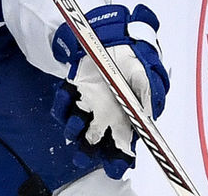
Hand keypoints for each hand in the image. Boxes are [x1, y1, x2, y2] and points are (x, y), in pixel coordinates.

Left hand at [50, 4, 169, 178]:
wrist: (116, 38)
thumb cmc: (134, 60)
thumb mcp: (145, 77)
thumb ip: (146, 97)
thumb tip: (147, 117)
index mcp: (124, 120)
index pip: (121, 150)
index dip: (117, 162)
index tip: (113, 168)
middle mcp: (104, 116)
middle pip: (93, 144)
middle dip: (86, 153)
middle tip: (84, 153)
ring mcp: (87, 105)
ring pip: (75, 127)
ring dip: (73, 129)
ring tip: (76, 121)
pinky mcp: (73, 90)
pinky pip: (62, 105)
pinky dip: (61, 105)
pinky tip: (67, 96)